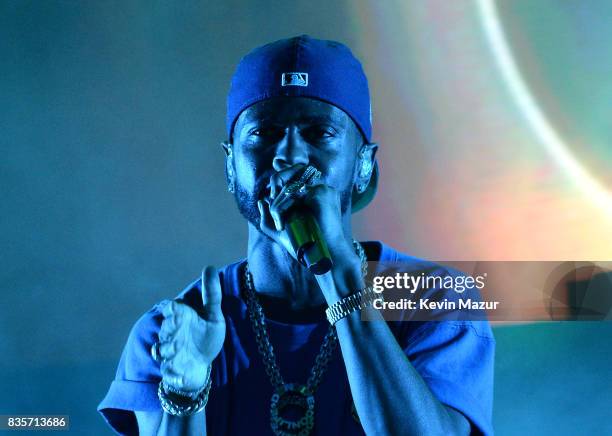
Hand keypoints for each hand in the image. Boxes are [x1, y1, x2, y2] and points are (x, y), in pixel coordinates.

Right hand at [155, 266, 224, 392]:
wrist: (200, 365)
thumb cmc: (206, 336)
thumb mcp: (213, 316)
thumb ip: (211, 294)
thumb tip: (209, 267)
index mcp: (181, 317)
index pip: (171, 307)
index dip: (173, 308)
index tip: (177, 308)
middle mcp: (172, 333)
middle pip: (165, 327)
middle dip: (170, 329)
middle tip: (178, 328)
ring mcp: (169, 351)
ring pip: (161, 348)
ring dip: (168, 350)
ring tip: (176, 350)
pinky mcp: (170, 368)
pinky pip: (167, 370)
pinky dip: (173, 373)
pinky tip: (181, 374)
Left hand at [257, 164, 354, 261]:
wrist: (324, 256)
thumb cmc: (306, 247)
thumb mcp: (282, 232)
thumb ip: (269, 217)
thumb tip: (261, 200)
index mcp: (316, 195)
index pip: (295, 178)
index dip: (280, 181)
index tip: (273, 199)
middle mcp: (320, 189)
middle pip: (289, 181)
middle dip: (276, 198)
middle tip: (276, 218)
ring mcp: (321, 189)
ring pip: (288, 189)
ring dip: (277, 207)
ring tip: (279, 226)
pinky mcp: (319, 193)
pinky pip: (292, 194)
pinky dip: (281, 209)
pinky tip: (282, 225)